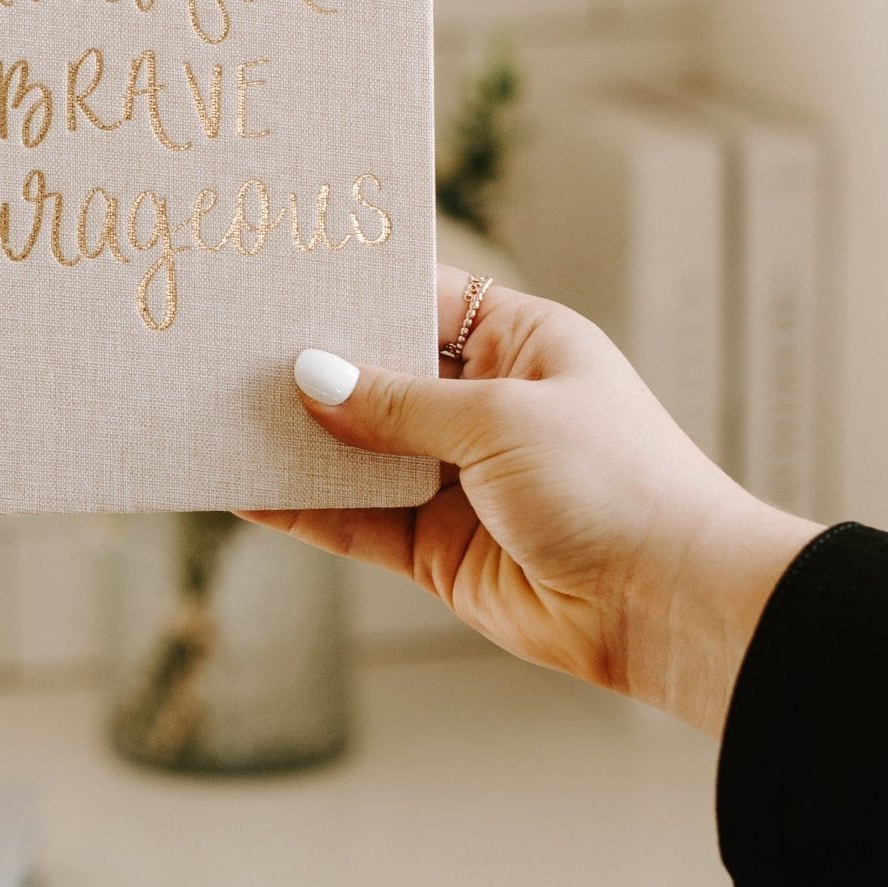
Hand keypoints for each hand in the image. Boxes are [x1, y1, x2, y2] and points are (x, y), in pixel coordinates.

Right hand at [244, 265, 822, 735]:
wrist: (673, 607)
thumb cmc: (614, 484)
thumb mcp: (500, 420)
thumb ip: (398, 403)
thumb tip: (310, 376)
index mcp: (518, 344)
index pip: (420, 299)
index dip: (355, 291)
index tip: (279, 279)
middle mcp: (483, 405)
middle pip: (378, 375)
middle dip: (310, 367)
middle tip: (223, 348)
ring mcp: (458, 479)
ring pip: (357, 450)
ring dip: (296, 439)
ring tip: (214, 414)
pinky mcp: (437, 550)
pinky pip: (356, 520)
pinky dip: (304, 507)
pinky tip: (247, 488)